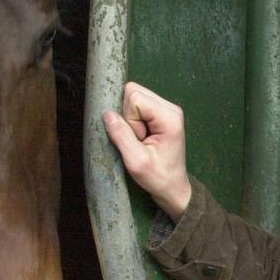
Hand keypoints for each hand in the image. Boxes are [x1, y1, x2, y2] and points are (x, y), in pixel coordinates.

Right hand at [103, 82, 191, 219]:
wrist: (172, 187)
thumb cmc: (158, 177)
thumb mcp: (136, 161)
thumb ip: (121, 135)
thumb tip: (107, 114)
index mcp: (169, 117)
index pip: (134, 97)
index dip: (129, 118)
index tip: (138, 139)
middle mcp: (171, 107)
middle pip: (134, 92)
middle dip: (128, 115)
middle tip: (138, 139)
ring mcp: (167, 109)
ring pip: (134, 96)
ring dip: (131, 118)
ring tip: (141, 139)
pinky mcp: (161, 113)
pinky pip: (138, 104)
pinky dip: (134, 119)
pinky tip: (142, 136)